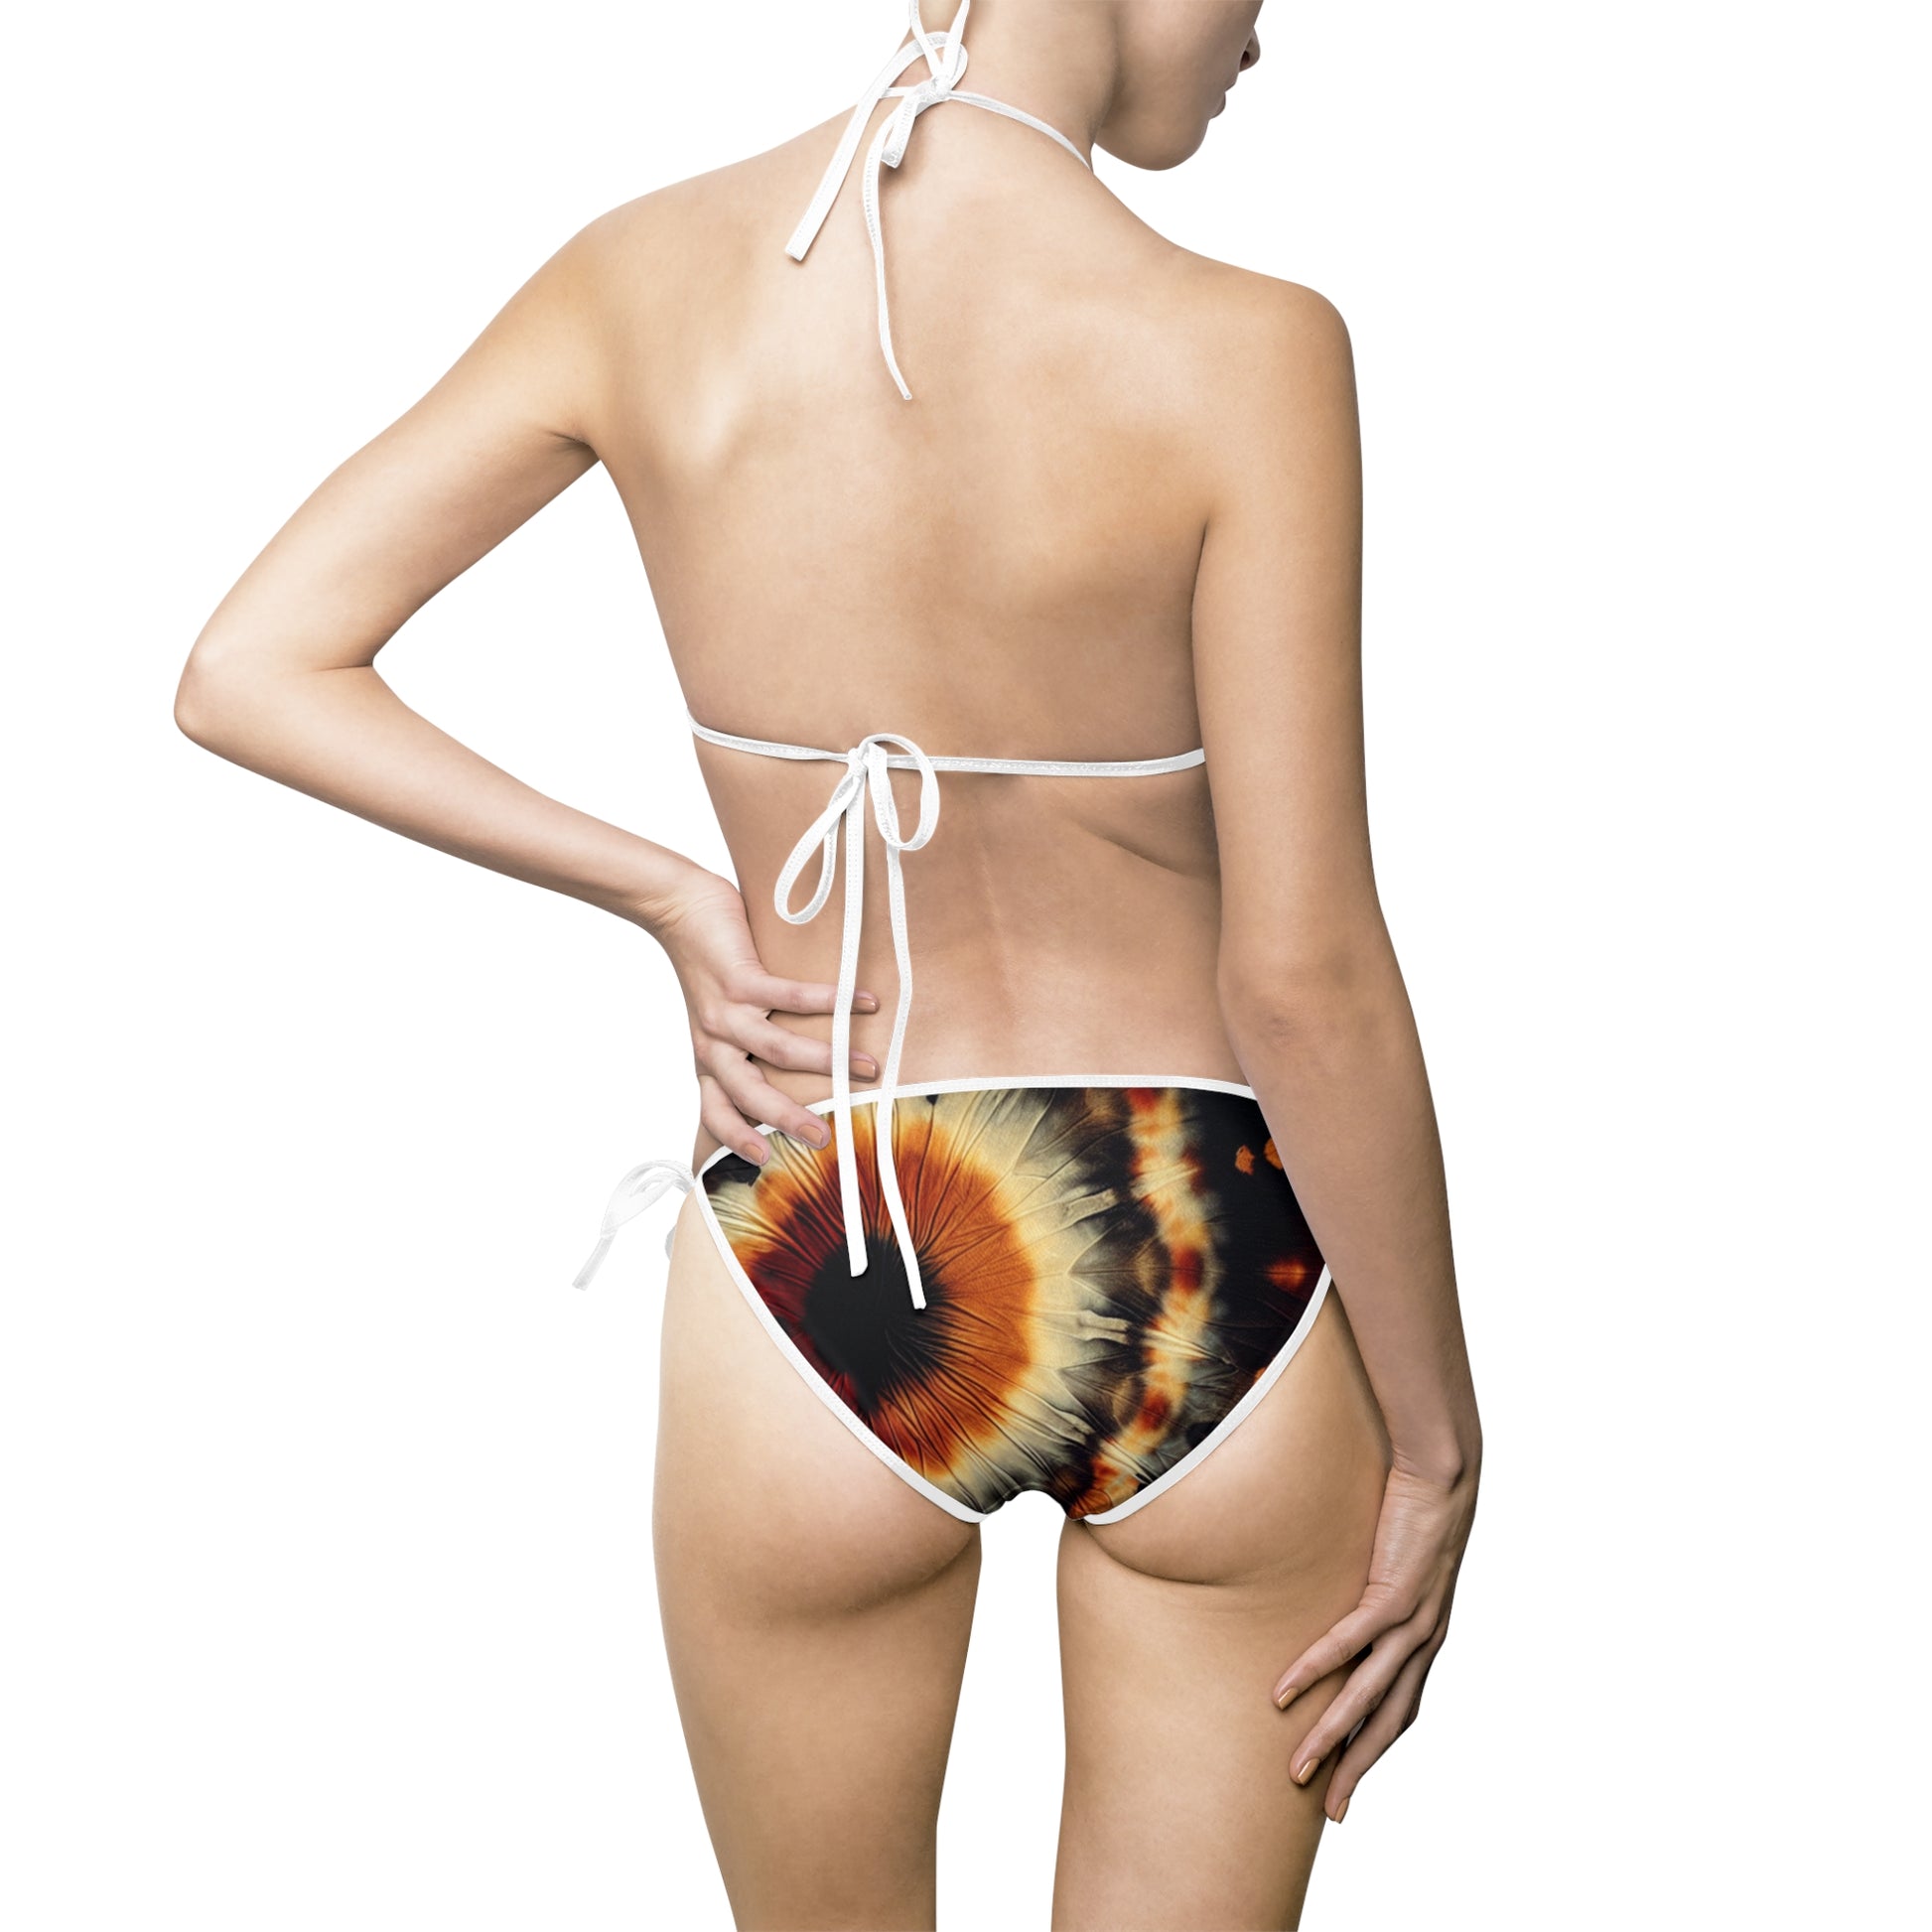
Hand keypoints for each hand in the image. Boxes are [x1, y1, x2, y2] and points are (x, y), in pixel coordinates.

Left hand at [654, 871, 877, 1164]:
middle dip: (787, 1118)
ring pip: (776, 1049)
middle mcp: (715, 1042)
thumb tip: (800, 1066)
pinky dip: (829, 1000)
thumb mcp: (718, 1019)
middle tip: (825, 1137)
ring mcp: (726, 1011)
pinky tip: (863, 1001)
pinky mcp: (740, 978)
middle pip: (749, 1093)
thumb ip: (747, 1045)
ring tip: (867, 1068)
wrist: (678, 909)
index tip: (765, 1161)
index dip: (735, 1138)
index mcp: (710, 1058)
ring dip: (826, 1060)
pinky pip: (788, 996)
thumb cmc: (708, 965)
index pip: (716, 1111)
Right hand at [1271, 1457, 1479, 1822]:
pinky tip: (1286, 1692)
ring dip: (1333, 1736)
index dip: (1374, 1752)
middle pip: (1389, 1722)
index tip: (1347, 1788)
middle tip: (1330, 1810)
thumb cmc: (1414, 1510)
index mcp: (1426, 1639)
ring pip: (1368, 1695)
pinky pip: (1349, 1642)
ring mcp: (1412, 1620)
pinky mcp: (1395, 1592)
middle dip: (1358, 1768)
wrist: (1445, 1472)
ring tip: (1300, 1767)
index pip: (1400, 1712)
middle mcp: (1425, 1640)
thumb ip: (1374, 1592)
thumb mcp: (1395, 1564)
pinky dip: (1317, 1670)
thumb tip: (1338, 1604)